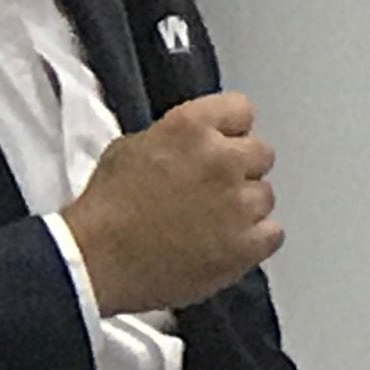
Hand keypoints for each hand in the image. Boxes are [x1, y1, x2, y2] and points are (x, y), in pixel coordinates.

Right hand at [62, 93, 279, 314]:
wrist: (96, 260)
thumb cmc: (106, 209)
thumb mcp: (131, 147)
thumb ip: (176, 137)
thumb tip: (198, 142)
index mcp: (190, 127)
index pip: (241, 109)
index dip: (231, 129)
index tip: (224, 142)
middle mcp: (221, 159)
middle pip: (261, 153)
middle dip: (240, 169)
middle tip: (212, 189)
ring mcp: (238, 203)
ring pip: (265, 195)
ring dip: (245, 207)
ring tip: (209, 222)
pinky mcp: (246, 245)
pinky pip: (273, 233)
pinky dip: (254, 240)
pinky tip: (225, 243)